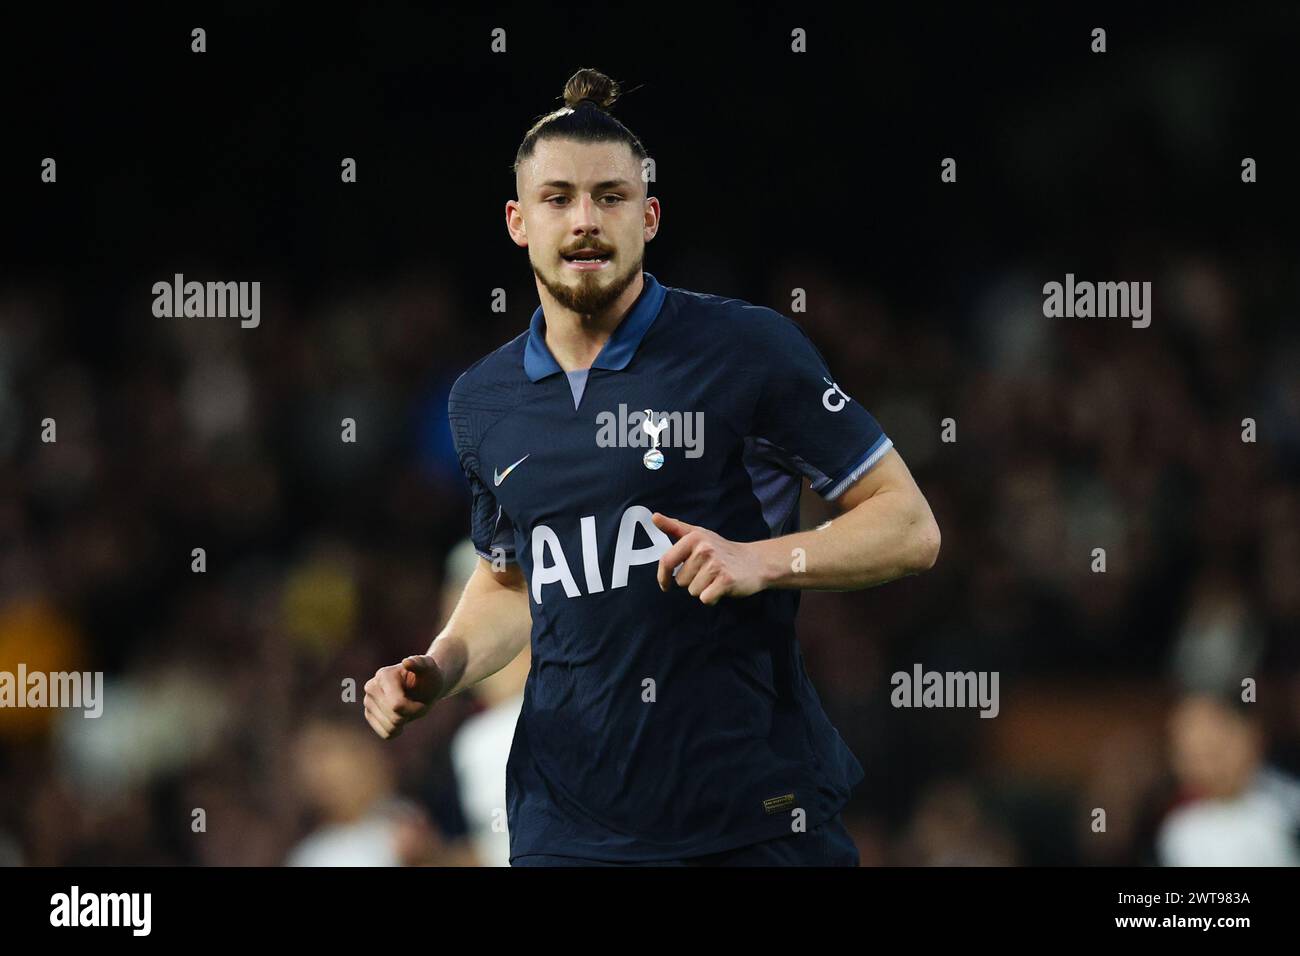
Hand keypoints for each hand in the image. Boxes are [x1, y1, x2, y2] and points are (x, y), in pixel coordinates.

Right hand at [364, 654, 443, 738]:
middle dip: (411, 715)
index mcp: (383, 675)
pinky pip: (385, 734)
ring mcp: (368, 702)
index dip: (415, 708)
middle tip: (416, 704)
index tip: (422, 700)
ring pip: (390, 728)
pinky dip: (397, 730)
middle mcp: (371, 687)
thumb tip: (407, 662)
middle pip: (394, 718)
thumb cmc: (429, 677)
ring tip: (408, 708)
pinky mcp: (369, 714)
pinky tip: (400, 716)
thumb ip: (421, 663)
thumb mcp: (430, 668)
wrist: (424, 686)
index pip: (397, 705)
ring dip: (405, 722)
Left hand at [652, 512, 766, 604]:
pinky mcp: (726, 581)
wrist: (755, 562)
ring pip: (692, 591)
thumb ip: (674, 527)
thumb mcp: (698, 534)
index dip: (662, 577)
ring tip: (715, 578)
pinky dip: (712, 598)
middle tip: (707, 572)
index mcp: (694, 537)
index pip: (666, 561)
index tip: (665, 585)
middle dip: (691, 581)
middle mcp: (704, 549)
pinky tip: (721, 588)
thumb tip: (654, 516)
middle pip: (680, 580)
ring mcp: (716, 565)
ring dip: (702, 589)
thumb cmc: (721, 549)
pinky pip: (705, 599)